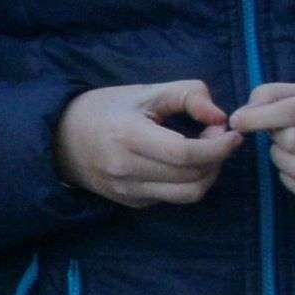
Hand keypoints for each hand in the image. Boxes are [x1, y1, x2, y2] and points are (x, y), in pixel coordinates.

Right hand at [56, 81, 237, 207]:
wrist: (61, 140)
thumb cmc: (105, 109)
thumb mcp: (145, 91)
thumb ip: (188, 95)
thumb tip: (220, 117)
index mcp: (127, 136)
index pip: (184, 154)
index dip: (217, 146)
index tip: (232, 133)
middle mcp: (126, 170)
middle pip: (192, 176)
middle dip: (218, 157)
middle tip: (219, 135)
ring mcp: (128, 191)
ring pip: (188, 194)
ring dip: (209, 173)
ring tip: (208, 151)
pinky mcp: (133, 203)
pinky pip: (173, 197)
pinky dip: (189, 180)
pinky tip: (184, 162)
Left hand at [226, 82, 294, 205]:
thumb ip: (277, 95)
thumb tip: (244, 113)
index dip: (260, 116)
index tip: (237, 120)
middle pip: (294, 142)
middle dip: (275, 138)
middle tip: (278, 134)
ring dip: (280, 159)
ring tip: (286, 149)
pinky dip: (289, 179)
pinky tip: (294, 167)